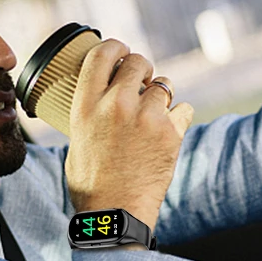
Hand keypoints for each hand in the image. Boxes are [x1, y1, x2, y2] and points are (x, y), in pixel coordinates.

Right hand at [64, 39, 193, 231]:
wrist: (115, 214)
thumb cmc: (91, 184)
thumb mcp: (77, 141)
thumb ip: (90, 113)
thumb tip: (100, 96)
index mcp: (86, 106)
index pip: (102, 54)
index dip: (116, 47)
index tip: (122, 51)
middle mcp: (116, 105)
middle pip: (138, 62)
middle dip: (142, 70)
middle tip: (142, 83)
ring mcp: (146, 117)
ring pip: (164, 84)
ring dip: (161, 95)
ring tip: (153, 115)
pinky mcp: (171, 132)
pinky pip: (184, 108)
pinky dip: (179, 118)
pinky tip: (169, 131)